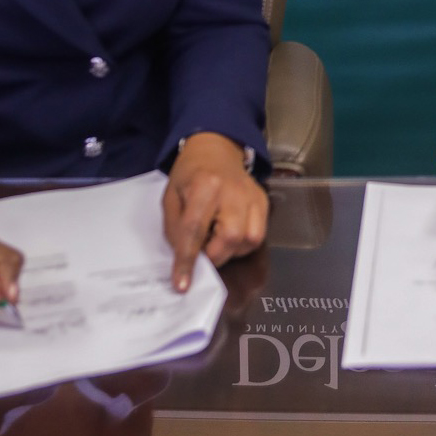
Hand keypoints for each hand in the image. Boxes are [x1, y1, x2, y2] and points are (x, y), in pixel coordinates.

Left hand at [162, 132, 267, 290]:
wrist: (216, 150)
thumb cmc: (189, 175)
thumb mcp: (171, 198)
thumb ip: (176, 229)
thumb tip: (186, 260)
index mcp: (204, 185)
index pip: (195, 229)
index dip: (187, 260)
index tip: (182, 285)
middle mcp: (233, 190)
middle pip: (230, 237)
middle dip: (213, 256)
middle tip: (201, 254)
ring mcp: (253, 196)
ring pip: (249, 240)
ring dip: (229, 251)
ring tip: (215, 241)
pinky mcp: (263, 202)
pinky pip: (258, 236)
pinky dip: (241, 244)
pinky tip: (228, 235)